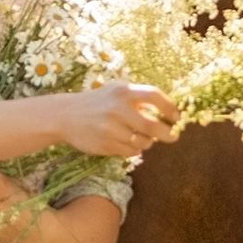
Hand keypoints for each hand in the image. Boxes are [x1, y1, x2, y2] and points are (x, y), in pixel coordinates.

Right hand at [55, 80, 179, 160]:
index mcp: (123, 92)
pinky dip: (134, 149)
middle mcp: (117, 109)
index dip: (170, 108)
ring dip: (147, 142)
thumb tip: (169, 113)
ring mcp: (111, 129)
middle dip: (167, 134)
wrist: (65, 115)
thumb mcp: (116, 91)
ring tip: (139, 136)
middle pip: (153, 127)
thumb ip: (139, 98)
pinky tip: (125, 142)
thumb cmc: (98, 102)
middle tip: (172, 136)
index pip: (155, 96)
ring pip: (143, 142)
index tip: (177, 117)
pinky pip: (131, 152)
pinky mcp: (105, 145)